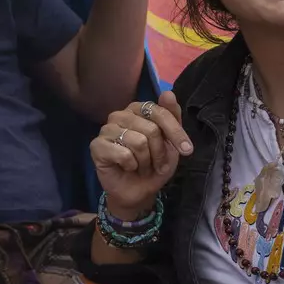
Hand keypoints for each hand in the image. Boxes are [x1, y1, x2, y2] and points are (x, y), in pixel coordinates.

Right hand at [91, 91, 192, 217]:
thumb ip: (171, 117)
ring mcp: (106, 130)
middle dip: (159, 152)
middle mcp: (120, 115)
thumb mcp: (170, 142)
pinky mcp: (97, 146)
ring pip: (138, 142)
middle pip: (151, 129)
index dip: (176, 132)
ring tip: (142, 166)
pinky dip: (131, 165)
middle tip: (156, 163)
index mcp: (137, 109)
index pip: (160, 112)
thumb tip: (168, 92)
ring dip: (146, 161)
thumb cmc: (154, 165)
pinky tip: (127, 168)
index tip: (187, 151)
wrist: (138, 191)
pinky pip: (123, 154)